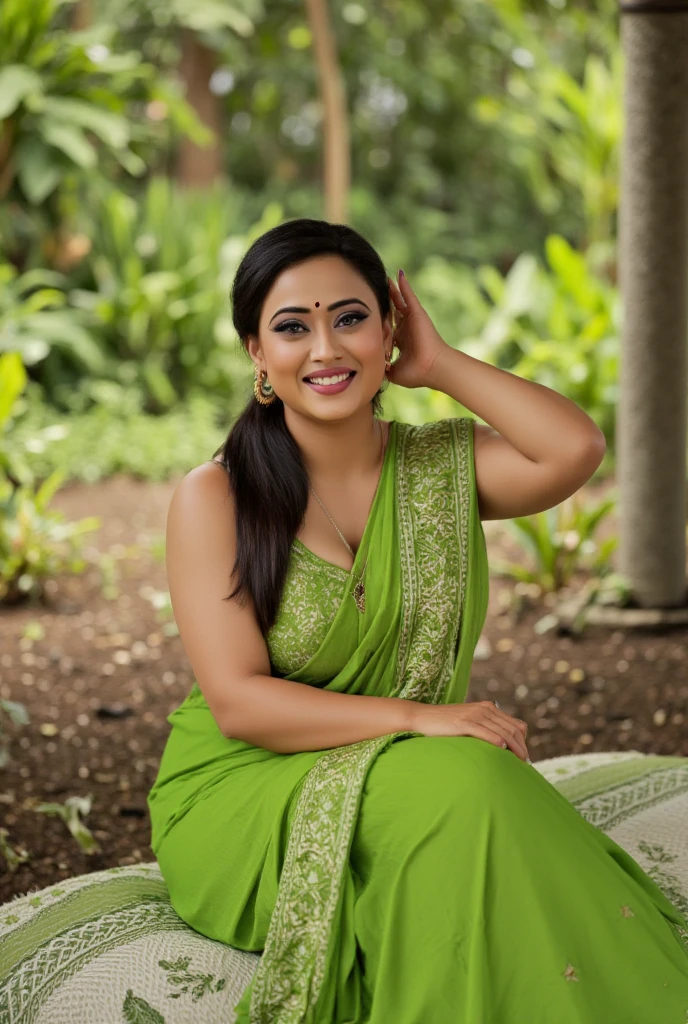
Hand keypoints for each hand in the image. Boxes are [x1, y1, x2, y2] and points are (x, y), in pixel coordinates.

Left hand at [386, 269, 450, 389]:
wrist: (432, 368)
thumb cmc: (417, 373)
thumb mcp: (395, 373)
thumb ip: (384, 369)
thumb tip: (374, 370)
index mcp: (402, 341)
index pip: (388, 328)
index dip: (378, 323)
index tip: (368, 316)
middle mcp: (407, 328)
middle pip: (393, 312)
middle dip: (385, 303)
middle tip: (374, 291)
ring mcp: (412, 319)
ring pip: (399, 301)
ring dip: (392, 290)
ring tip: (384, 279)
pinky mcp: (417, 313)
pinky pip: (408, 296)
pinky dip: (404, 285)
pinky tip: (399, 274)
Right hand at [409, 700, 530, 760]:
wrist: (423, 717)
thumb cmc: (446, 725)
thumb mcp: (470, 722)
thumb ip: (486, 728)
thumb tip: (503, 746)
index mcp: (488, 708)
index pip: (516, 725)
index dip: (524, 741)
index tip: (523, 757)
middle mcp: (485, 709)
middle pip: (513, 729)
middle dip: (522, 747)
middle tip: (525, 764)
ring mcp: (474, 715)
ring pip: (502, 732)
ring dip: (514, 748)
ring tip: (518, 762)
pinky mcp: (464, 722)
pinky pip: (485, 731)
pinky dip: (496, 740)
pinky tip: (502, 749)